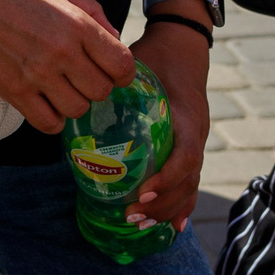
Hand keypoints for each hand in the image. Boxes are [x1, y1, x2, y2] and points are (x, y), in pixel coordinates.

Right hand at [0, 0, 134, 132]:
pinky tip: (46, 103)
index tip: (112, 71)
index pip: (122, 65)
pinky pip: (49, 124)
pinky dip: (52, 119)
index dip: (123, 72)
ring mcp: (38, 75)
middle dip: (97, 86)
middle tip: (81, 76)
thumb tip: (116, 40)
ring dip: (74, 102)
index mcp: (77, 24)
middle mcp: (62, 51)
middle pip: (102, 91)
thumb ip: (93, 14)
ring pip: (78, 110)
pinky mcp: (15, 92)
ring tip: (61, 88)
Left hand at [126, 16, 212, 231]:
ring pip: (190, 184)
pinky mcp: (191, 147)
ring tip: (139, 223)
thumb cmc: (156, 55)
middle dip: (161, 203)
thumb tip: (77, 96)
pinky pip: (191, 180)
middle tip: (130, 215)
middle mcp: (196, 133)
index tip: (142, 192)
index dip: (167, 178)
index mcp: (187, 115)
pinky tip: (171, 226)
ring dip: (167, 208)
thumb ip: (114, 80)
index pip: (186, 155)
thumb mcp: (138, 64)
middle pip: (188, 180)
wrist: (184, 47)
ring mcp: (197, 142)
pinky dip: (181, 204)